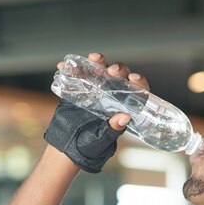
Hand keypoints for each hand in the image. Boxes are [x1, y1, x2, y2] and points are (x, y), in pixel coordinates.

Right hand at [45, 53, 149, 172]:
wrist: (68, 147)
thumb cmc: (90, 146)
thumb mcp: (102, 139)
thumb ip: (113, 130)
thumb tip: (125, 117)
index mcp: (125, 107)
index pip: (137, 90)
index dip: (138, 81)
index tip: (134, 78)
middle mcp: (113, 95)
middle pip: (121, 76)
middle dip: (118, 69)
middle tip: (111, 71)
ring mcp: (96, 90)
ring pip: (101, 70)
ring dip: (98, 61)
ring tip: (93, 58)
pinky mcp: (79, 88)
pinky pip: (78, 74)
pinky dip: (72, 68)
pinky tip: (65, 67)